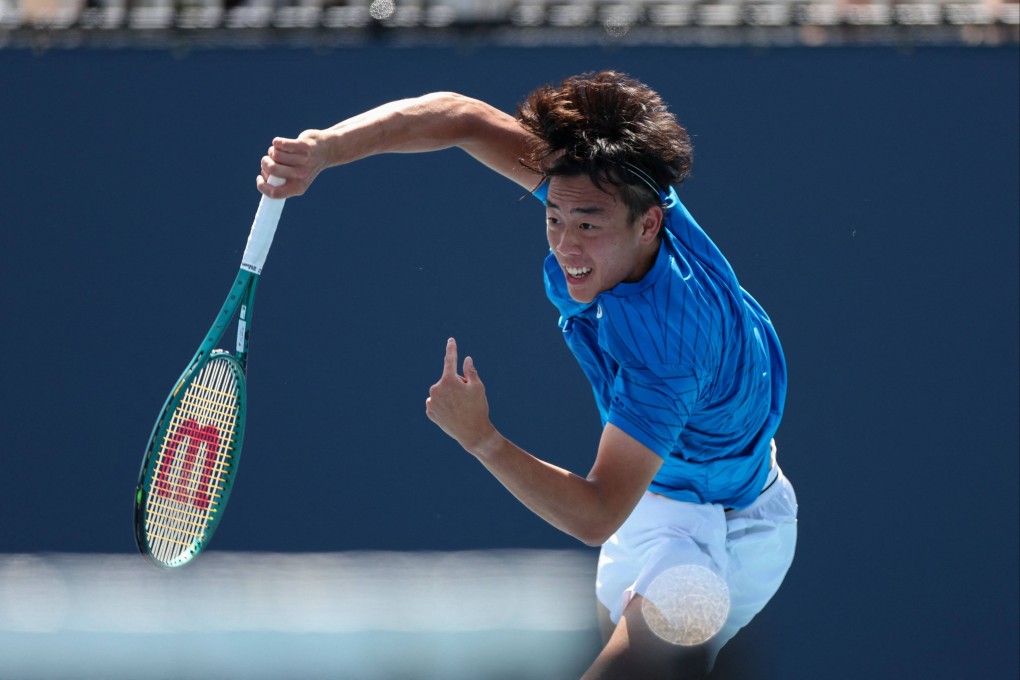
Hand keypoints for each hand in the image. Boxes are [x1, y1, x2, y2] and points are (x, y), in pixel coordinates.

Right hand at [257, 129, 329, 197]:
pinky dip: (276, 142)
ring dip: (272, 151)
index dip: (262, 186)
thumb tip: (263, 179)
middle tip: (268, 160)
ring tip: (278, 151)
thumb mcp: (296, 180)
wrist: (326, 150)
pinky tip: (280, 143)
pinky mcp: (303, 145)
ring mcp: (303, 160)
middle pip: (271, 170)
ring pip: (275, 154)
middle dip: (265, 163)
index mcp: (298, 188)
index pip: (275, 193)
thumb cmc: (304, 166)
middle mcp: (301, 175)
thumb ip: (281, 182)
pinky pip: (280, 143)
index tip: (259, 178)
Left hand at [425, 338, 499, 455]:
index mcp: (448, 380)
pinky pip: (437, 403)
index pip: (450, 360)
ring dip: (449, 395)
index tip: (451, 340)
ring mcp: (431, 401)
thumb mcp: (478, 387)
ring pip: (441, 392)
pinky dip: (444, 405)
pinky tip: (453, 414)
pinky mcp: (429, 412)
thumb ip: (470, 371)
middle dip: (456, 384)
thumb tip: (466, 359)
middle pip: (447, 380)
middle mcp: (436, 389)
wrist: (472, 433)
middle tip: (467, 397)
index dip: (452, 349)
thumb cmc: (478, 408)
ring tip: (460, 408)